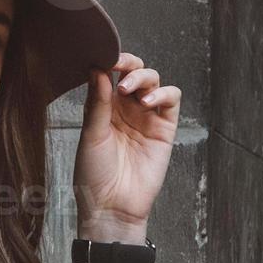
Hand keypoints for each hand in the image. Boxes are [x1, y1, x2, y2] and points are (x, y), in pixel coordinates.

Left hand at [74, 53, 180, 242]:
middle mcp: (125, 109)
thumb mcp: (91, 135)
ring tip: (129, 91)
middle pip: (134, 72)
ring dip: (144, 77)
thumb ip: (97, 103)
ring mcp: (146, 117)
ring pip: (153, 81)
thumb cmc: (94, 174)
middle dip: (128, 64)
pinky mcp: (165, 128)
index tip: (102, 56)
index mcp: (102, 108)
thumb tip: (97, 69)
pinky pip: (171, 100)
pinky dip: (163, 93)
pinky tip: (148, 102)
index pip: (109, 75)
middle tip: (119, 67)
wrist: (111, 205)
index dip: (108, 62)